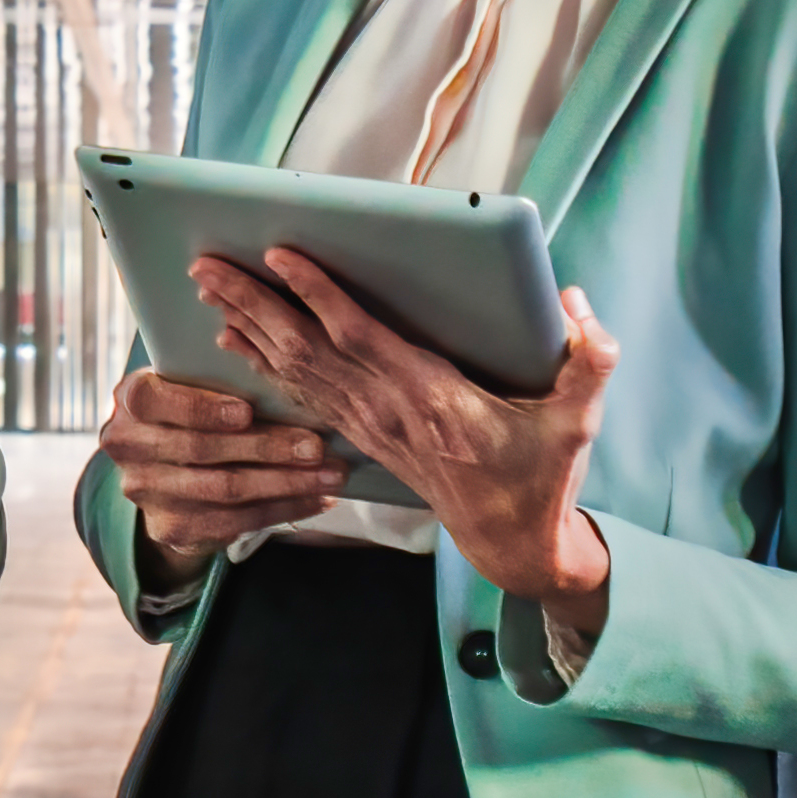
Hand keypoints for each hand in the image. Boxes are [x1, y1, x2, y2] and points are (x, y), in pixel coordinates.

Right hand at [98, 369, 337, 563]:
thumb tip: (290, 376)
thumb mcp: (192, 382)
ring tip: (329, 475)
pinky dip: (282, 509)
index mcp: (133, 398)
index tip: (247, 411)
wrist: (162, 466)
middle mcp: (130, 446)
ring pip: (225, 489)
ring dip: (286, 483)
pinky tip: (315, 500)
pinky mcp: (170, 527)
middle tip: (317, 447)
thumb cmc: (194, 408)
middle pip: (203, 449)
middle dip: (268, 448)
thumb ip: (220, 376)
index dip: (203, 409)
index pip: (157, 401)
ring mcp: (147, 490)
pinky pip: (235, 521)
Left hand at [202, 253, 616, 625]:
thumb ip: (590, 363)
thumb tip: (581, 306)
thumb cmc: (541, 475)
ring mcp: (370, 426)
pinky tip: (235, 340)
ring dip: (248, 326)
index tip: (279, 256)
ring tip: (205, 288)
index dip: (318, 296)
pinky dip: (264, 363)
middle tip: (205, 265)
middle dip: (254, 304)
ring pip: (295, 369)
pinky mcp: (365, 436)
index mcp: (433, 397)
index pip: (361, 338)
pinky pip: (303, 393)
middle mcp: (388, 409)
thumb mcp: (578, 423)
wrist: (512, 541)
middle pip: (306, 350)